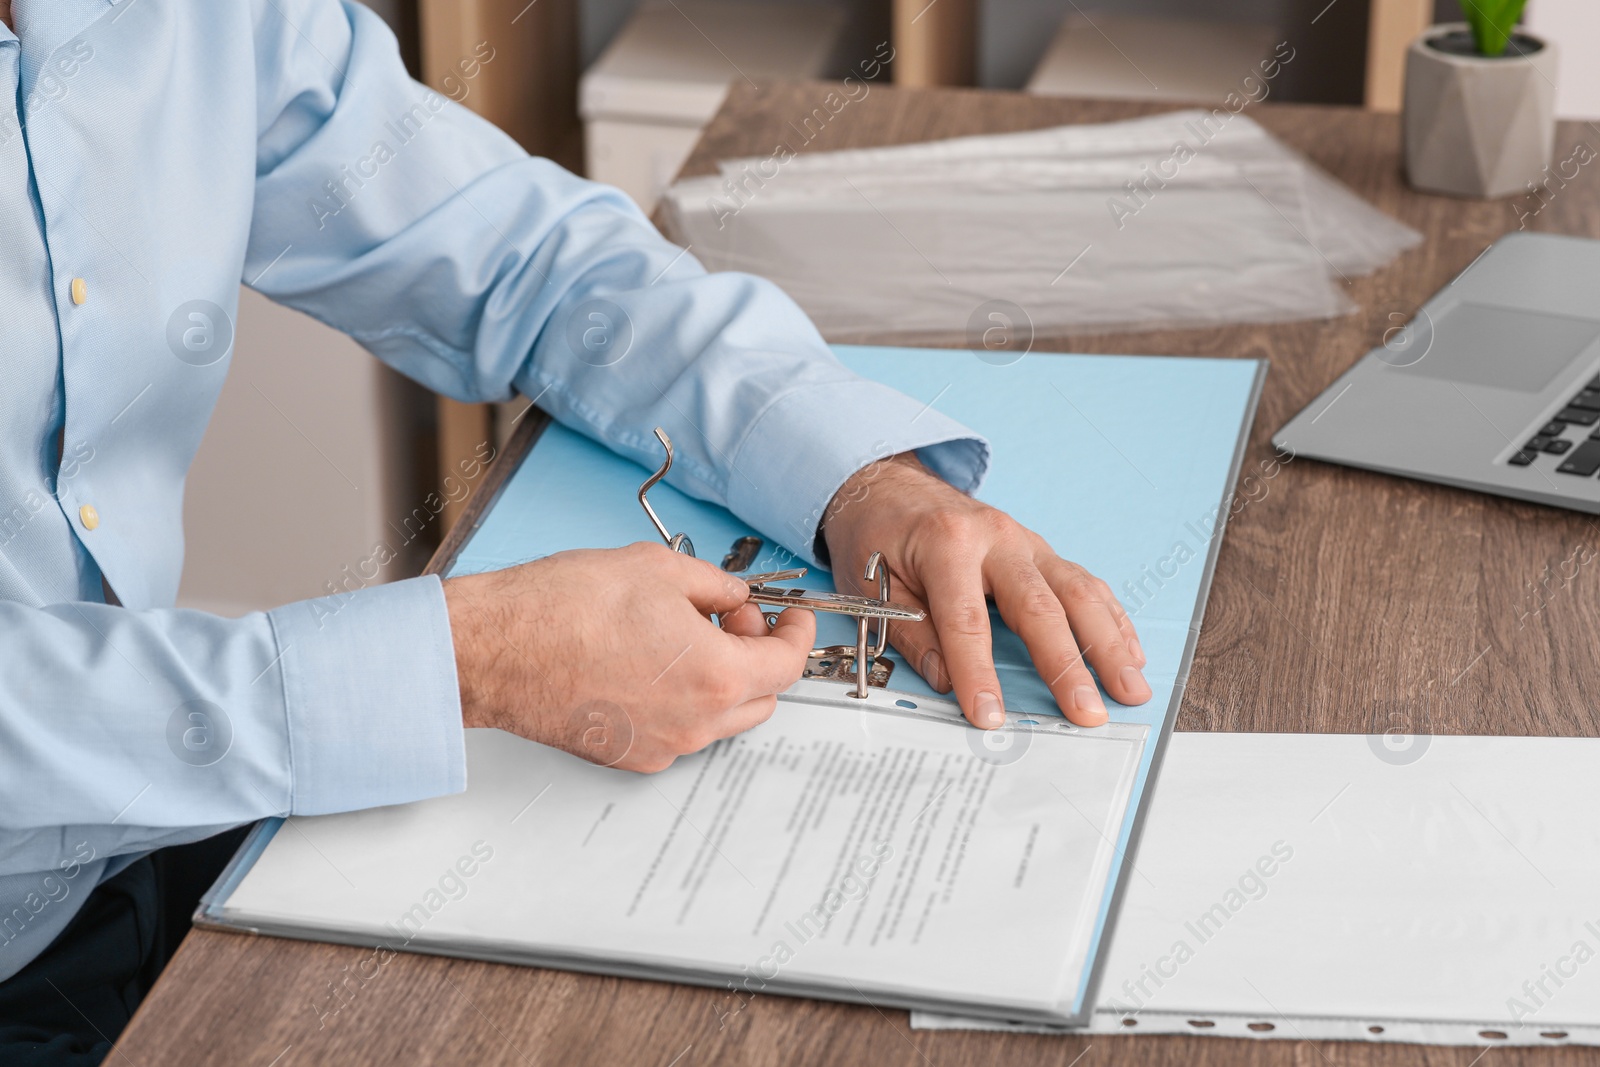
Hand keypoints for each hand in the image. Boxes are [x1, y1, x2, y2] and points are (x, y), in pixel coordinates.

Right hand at [443, 543, 815, 771]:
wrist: (494, 649)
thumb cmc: (561, 610)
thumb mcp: (658, 569)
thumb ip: (714, 584)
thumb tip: (733, 594)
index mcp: (715, 676)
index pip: (787, 664)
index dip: (796, 633)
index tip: (791, 616)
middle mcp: (695, 724)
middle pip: (761, 698)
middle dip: (758, 654)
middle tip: (731, 615)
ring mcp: (661, 747)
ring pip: (720, 718)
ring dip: (722, 679)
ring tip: (685, 633)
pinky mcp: (628, 756)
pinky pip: (679, 731)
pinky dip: (684, 700)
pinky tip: (653, 661)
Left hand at [820, 453, 1149, 728]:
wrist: (890, 486)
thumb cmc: (877, 536)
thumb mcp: (872, 585)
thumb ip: (911, 634)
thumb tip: (947, 682)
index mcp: (946, 543)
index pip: (966, 620)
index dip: (979, 673)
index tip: (989, 716)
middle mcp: (995, 538)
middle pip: (1039, 607)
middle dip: (1067, 665)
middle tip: (1087, 712)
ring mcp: (1026, 542)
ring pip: (1078, 592)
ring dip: (1109, 645)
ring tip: (1130, 689)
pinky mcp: (1041, 552)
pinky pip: (1085, 585)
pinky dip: (1112, 621)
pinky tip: (1130, 654)